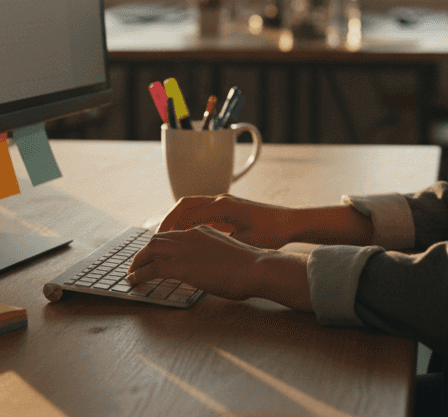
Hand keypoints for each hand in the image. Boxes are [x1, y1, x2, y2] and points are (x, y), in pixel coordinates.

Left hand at [126, 225, 309, 309]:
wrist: (257, 267)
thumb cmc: (251, 266)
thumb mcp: (228, 253)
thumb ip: (213, 255)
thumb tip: (208, 267)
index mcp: (202, 230)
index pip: (173, 234)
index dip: (160, 245)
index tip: (153, 255)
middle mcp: (190, 235)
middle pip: (157, 239)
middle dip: (144, 252)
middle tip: (137, 264)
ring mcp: (185, 250)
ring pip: (150, 250)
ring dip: (137, 262)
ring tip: (131, 273)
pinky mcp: (182, 266)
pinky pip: (152, 269)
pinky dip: (139, 274)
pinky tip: (133, 281)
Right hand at [157, 194, 296, 248]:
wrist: (291, 222)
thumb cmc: (272, 232)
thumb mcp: (244, 241)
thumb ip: (221, 242)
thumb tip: (198, 248)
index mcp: (222, 206)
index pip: (186, 212)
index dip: (170, 226)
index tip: (158, 241)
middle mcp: (221, 199)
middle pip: (185, 204)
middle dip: (168, 221)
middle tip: (157, 239)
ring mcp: (225, 201)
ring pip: (193, 206)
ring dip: (179, 220)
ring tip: (168, 238)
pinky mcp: (230, 207)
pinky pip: (203, 210)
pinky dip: (191, 220)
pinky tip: (188, 237)